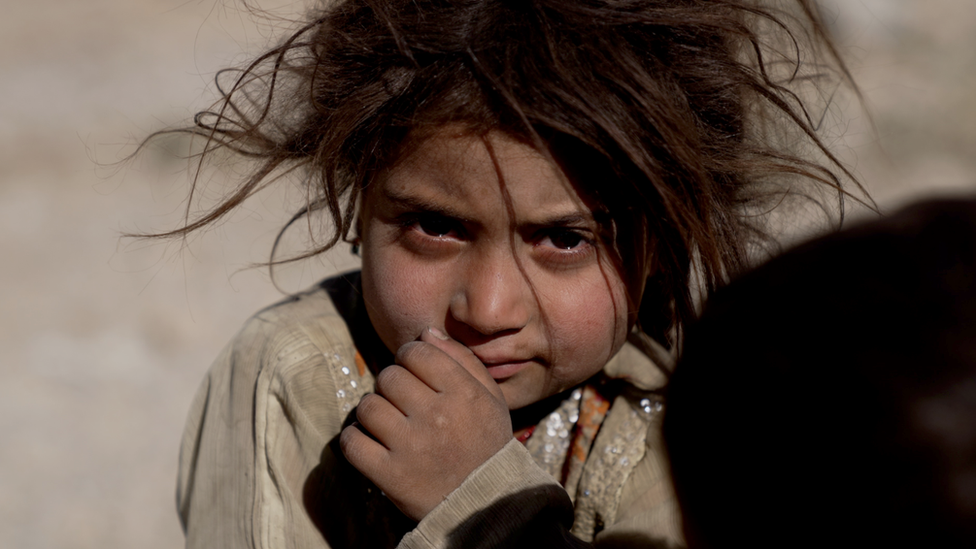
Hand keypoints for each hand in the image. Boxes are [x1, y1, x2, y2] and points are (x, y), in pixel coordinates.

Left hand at [339, 327, 513, 520]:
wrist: (485, 503)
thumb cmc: (486, 443)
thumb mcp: (490, 398)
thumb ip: (462, 360)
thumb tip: (426, 332)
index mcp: (463, 393)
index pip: (417, 352)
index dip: (409, 355)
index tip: (412, 370)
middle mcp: (437, 416)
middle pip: (389, 376)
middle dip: (392, 384)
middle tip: (402, 400)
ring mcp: (411, 446)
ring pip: (368, 406)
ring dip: (373, 411)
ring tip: (388, 422)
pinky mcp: (389, 475)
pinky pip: (352, 442)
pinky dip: (355, 439)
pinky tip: (370, 442)